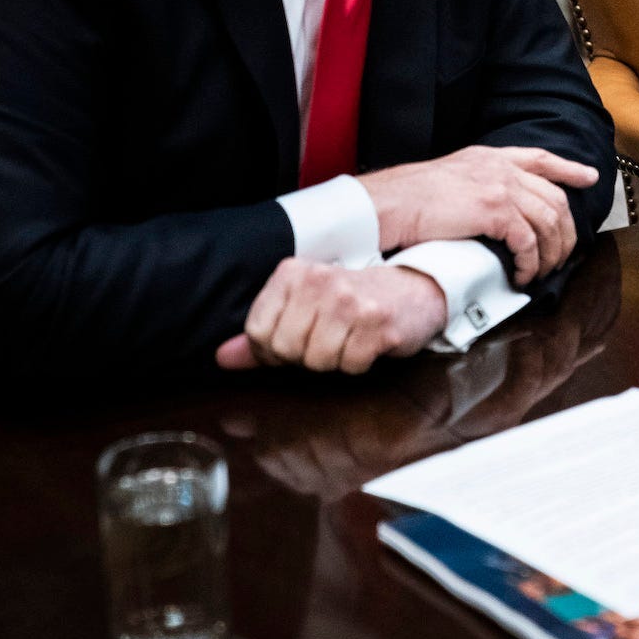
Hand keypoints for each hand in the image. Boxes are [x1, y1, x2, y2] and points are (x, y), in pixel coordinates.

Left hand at [215, 259, 447, 372]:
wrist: (415, 288)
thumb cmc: (355, 300)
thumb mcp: (303, 307)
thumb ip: (261, 333)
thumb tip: (223, 358)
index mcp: (295, 272)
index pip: (257, 331)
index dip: (273, 349)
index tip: (297, 338)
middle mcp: (321, 281)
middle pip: (285, 350)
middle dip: (305, 356)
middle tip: (329, 338)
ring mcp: (351, 302)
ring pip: (316, 361)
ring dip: (334, 359)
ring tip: (350, 338)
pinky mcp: (378, 324)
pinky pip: (350, 365)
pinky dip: (359, 362)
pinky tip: (368, 342)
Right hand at [359, 146, 598, 283]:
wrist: (389, 203)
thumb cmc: (409, 199)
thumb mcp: (451, 179)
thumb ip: (478, 185)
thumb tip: (495, 212)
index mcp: (490, 157)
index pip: (541, 158)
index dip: (569, 168)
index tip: (589, 177)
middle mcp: (501, 168)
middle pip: (555, 199)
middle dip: (565, 233)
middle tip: (562, 257)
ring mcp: (501, 187)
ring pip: (549, 223)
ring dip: (550, 255)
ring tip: (539, 274)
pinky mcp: (495, 210)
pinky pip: (529, 242)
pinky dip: (531, 264)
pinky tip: (522, 276)